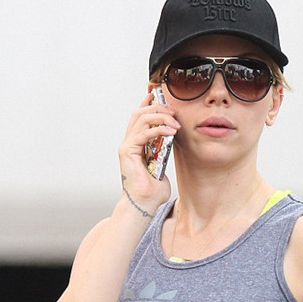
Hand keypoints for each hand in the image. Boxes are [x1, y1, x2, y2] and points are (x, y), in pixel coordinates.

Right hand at [118, 92, 180, 206]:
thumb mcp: (162, 167)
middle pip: (140, 113)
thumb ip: (163, 155)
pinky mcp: (128, 151)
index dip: (149, 103)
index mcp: (136, 144)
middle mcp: (129, 142)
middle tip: (174, 112)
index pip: (140, 117)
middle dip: (158, 108)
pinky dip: (159, 129)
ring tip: (175, 123)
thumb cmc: (152, 191)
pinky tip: (171, 132)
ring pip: (141, 119)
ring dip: (160, 117)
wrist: (145, 204)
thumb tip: (171, 147)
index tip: (162, 97)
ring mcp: (127, 146)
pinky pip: (144, 133)